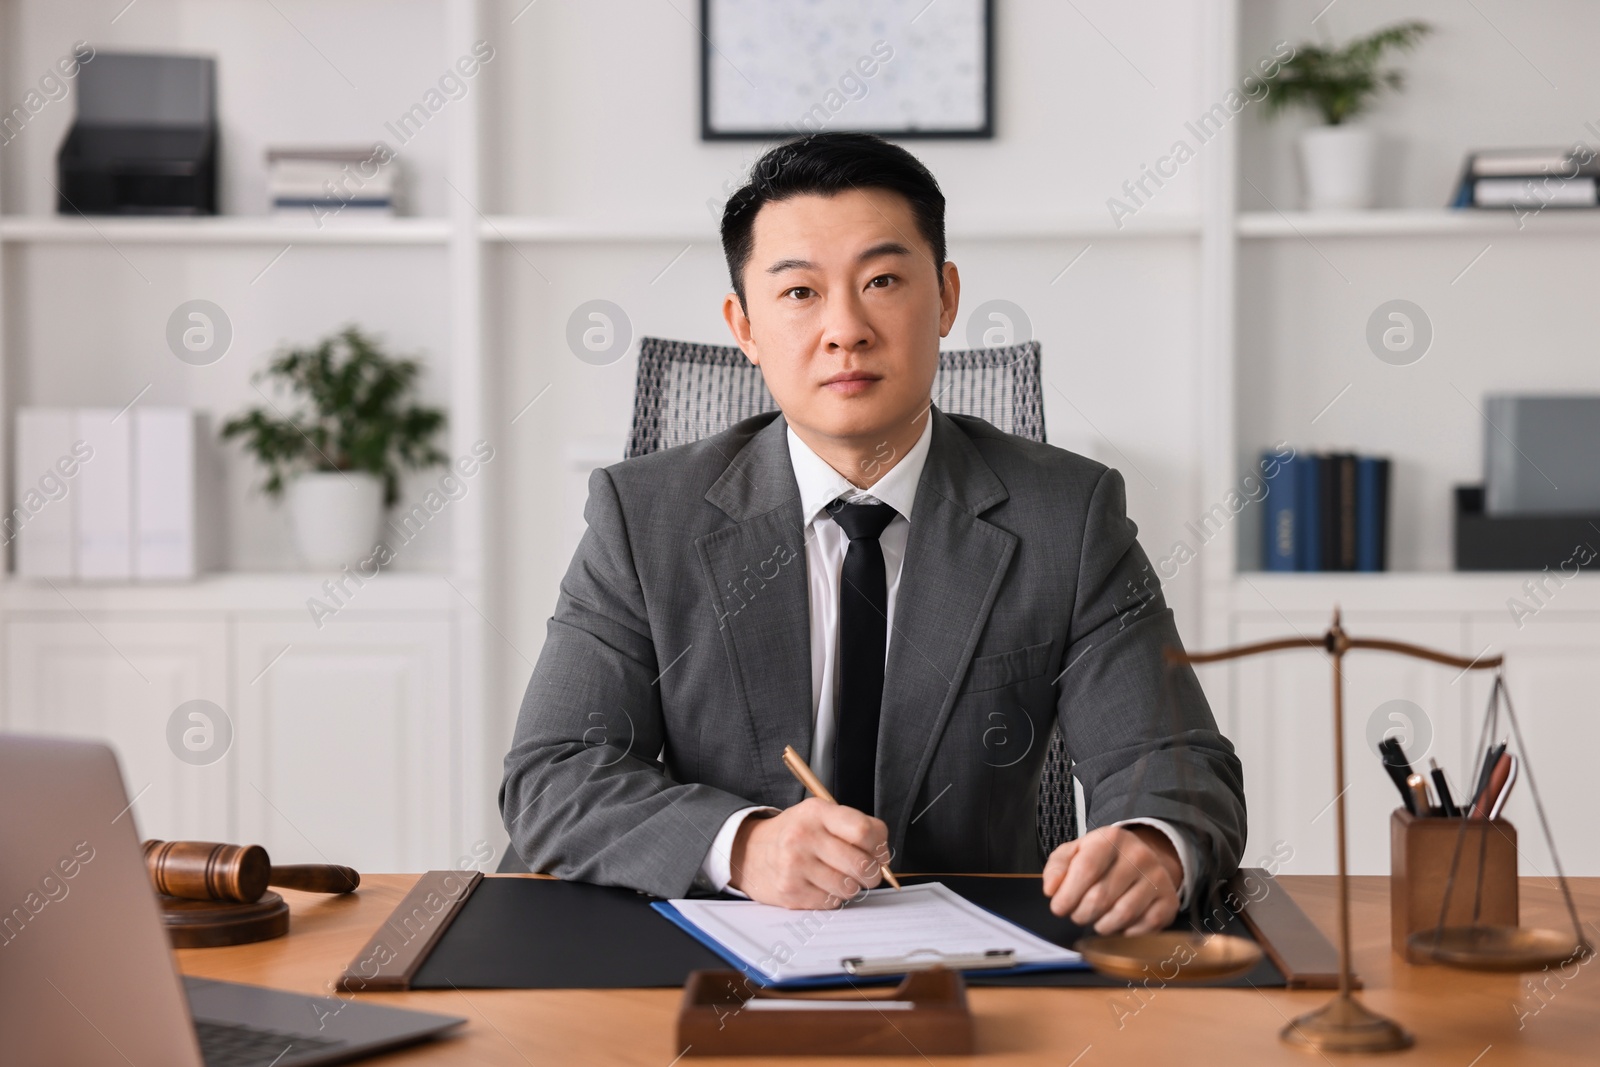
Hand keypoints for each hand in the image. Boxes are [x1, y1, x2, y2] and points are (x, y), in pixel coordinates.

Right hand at [727, 798, 889, 908]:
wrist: (750, 851)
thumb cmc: (795, 833)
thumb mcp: (820, 815)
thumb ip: (854, 828)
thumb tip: (884, 858)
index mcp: (817, 812)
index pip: (864, 831)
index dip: (880, 846)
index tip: (879, 853)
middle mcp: (804, 836)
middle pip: (861, 864)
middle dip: (872, 874)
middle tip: (867, 873)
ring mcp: (794, 865)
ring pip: (849, 887)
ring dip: (851, 886)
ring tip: (838, 876)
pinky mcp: (790, 891)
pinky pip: (831, 902)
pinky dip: (832, 897)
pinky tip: (821, 885)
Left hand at [1042, 825, 1181, 934]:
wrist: (1141, 859)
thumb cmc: (1101, 859)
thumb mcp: (1075, 852)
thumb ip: (1057, 867)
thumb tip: (1051, 890)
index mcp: (1112, 839)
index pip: (1086, 870)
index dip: (1068, 894)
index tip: (1058, 907)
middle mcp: (1139, 856)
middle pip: (1101, 897)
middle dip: (1081, 913)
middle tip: (1076, 914)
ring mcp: (1157, 879)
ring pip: (1121, 915)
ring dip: (1100, 925)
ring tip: (1094, 918)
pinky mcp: (1168, 901)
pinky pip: (1142, 928)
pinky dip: (1123, 932)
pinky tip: (1117, 923)